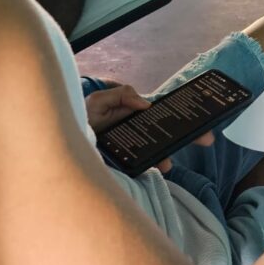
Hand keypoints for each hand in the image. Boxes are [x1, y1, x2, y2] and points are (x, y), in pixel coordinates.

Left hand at [85, 81, 214, 172]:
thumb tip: (146, 104)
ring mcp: (131, 149)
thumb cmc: (77, 118)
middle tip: (207, 139)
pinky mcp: (124, 164)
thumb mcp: (97, 101)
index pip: (162, 113)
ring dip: (165, 156)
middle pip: (167, 133)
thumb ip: (121, 95)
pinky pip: (142, 166)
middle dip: (187, 136)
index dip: (181, 115)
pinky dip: (149, 167)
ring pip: (157, 152)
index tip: (200, 118)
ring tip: (166, 163)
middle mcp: (136, 131)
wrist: (56, 147)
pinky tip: (150, 169)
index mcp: (132, 113)